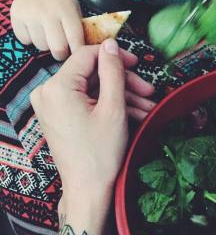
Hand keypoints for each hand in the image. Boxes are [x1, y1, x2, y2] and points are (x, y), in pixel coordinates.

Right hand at [11, 0, 82, 59]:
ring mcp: (30, 16)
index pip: (75, 42)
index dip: (77, 52)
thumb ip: (77, 29)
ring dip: (45, 45)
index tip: (75, 54)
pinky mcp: (16, 17)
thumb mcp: (74, 10)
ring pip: (41, 46)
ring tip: (46, 35)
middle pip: (57, 49)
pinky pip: (25, 40)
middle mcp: (47, 14)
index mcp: (66, 12)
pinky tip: (34, 30)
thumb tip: (79, 51)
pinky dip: (30, 39)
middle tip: (61, 50)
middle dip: (61, 53)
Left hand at [30, 40, 147, 203]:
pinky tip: (134, 116)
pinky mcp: (59, 117)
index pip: (87, 55)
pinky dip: (108, 108)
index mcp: (57, 87)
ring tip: (147, 109)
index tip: (138, 63)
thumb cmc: (100, 154)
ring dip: (121, 98)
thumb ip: (113, 72)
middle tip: (148, 91)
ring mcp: (52, 106)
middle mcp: (48, 93)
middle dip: (123, 83)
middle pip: (91, 74)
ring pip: (93, 90)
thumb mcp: (114, 109)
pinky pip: (86, 103)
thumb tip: (111, 45)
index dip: (115, 56)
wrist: (89, 190)